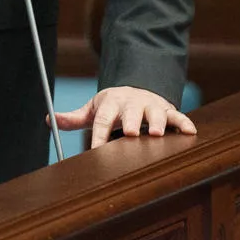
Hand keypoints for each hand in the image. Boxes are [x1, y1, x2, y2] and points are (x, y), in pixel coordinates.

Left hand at [54, 86, 196, 151]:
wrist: (135, 90)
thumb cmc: (112, 107)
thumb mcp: (92, 110)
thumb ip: (73, 118)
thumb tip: (49, 120)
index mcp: (111, 103)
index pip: (103, 119)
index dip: (99, 134)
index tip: (96, 150)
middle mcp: (132, 103)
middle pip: (131, 112)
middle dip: (130, 122)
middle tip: (129, 133)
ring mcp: (151, 105)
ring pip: (155, 113)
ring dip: (157, 122)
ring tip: (156, 134)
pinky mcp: (168, 110)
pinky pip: (178, 116)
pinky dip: (184, 123)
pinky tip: (191, 132)